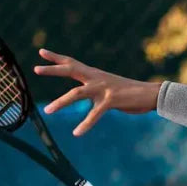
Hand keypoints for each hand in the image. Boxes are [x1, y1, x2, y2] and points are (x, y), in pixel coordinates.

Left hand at [33, 49, 160, 135]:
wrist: (151, 93)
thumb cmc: (131, 93)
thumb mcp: (109, 88)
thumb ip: (96, 89)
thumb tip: (87, 93)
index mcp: (95, 74)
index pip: (72, 63)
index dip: (56, 58)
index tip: (41, 52)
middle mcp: (96, 78)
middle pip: (70, 70)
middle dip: (53, 70)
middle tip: (36, 68)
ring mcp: (103, 88)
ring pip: (77, 93)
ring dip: (61, 102)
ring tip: (47, 111)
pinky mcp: (111, 101)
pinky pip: (95, 114)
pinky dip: (85, 124)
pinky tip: (77, 133)